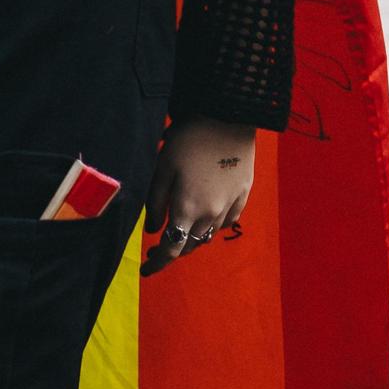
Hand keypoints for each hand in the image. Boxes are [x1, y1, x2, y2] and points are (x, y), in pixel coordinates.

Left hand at [142, 117, 255, 275]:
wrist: (227, 118)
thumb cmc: (187, 141)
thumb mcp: (162, 169)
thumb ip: (155, 204)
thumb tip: (153, 231)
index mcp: (188, 210)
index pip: (171, 250)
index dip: (157, 264)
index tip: (145, 270)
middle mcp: (211, 214)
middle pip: (191, 246)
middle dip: (173, 251)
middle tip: (156, 249)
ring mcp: (230, 205)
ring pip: (209, 235)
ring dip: (193, 239)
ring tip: (180, 232)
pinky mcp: (243, 194)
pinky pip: (227, 221)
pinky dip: (213, 226)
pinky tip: (206, 218)